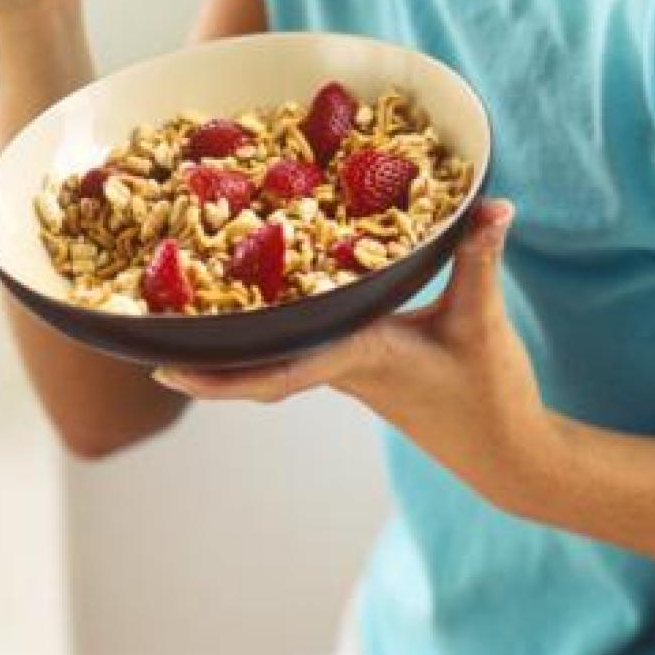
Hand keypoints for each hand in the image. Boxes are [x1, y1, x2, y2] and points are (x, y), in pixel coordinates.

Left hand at [153, 200, 552, 517]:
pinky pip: (302, 344)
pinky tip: (256, 295)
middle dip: (204, 350)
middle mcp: (343, 364)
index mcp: (362, 356)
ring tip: (181, 299)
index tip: (166, 369)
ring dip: (233, 337)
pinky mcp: (361, 363)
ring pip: (276, 354)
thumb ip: (478, 257)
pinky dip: (273, 326)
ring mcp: (349, 367)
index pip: (278, 372)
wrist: (506, 453)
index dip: (220, 374)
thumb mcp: (483, 319)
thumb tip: (495, 201)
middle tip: (147, 324)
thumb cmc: (490, 397)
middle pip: (258, 365)